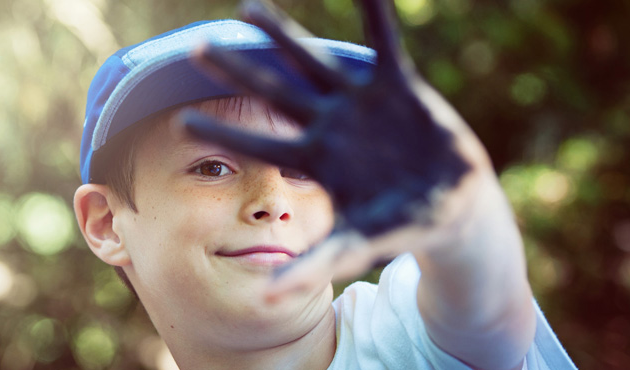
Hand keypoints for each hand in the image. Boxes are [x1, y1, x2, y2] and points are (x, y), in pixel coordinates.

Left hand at [182, 0, 491, 297]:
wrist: (449, 207)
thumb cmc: (396, 226)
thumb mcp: (355, 246)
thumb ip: (313, 266)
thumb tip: (266, 299)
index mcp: (313, 160)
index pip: (258, 144)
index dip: (223, 134)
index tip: (181, 122)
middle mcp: (328, 125)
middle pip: (274, 93)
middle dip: (238, 71)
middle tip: (196, 48)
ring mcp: (359, 103)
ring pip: (314, 62)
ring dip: (285, 35)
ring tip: (248, 8)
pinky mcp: (397, 87)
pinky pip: (384, 45)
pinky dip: (376, 14)